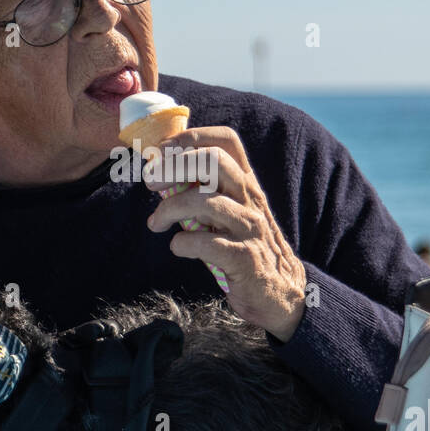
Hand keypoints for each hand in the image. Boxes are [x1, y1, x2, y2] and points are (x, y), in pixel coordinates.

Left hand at [143, 126, 306, 342]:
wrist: (278, 292)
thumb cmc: (243, 246)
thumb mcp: (230, 211)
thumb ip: (204, 191)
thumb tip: (160, 175)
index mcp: (245, 183)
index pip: (226, 140)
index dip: (191, 137)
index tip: (162, 150)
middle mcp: (250, 199)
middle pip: (213, 161)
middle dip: (174, 166)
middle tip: (151, 183)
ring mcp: (249, 227)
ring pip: (205, 200)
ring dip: (170, 208)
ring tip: (156, 223)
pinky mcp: (244, 258)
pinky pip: (206, 243)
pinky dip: (183, 243)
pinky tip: (178, 247)